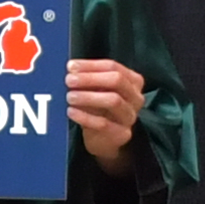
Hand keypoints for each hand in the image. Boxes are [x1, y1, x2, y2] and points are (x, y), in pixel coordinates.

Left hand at [65, 59, 144, 175]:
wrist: (104, 138)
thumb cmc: (99, 106)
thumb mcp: (96, 89)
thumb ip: (87, 77)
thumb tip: (72, 68)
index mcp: (133, 81)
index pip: (113, 66)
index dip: (90, 65)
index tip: (71, 66)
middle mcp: (135, 97)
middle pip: (117, 81)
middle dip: (90, 78)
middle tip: (69, 80)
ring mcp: (130, 116)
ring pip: (113, 101)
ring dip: (88, 96)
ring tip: (70, 96)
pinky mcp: (122, 134)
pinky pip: (103, 124)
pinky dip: (85, 116)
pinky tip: (71, 112)